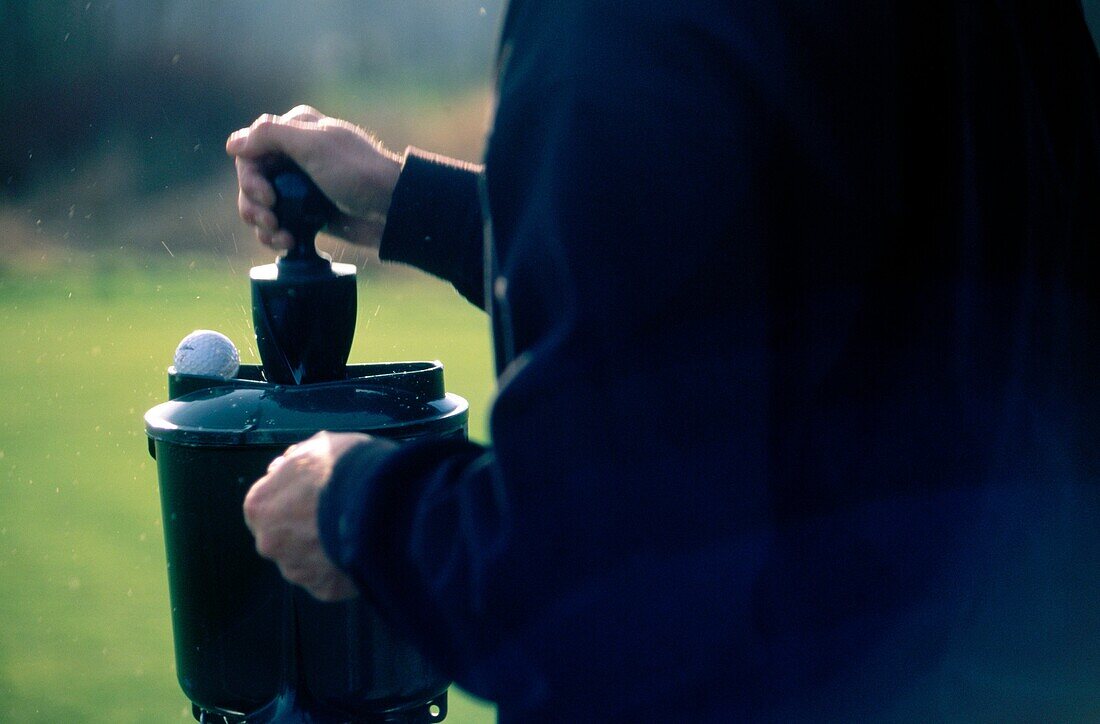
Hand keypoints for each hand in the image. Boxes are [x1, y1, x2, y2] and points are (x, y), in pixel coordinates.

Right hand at [226, 105, 402, 251]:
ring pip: (261, 205)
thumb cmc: (357, 173)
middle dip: (253, 204)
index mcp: (295, 131)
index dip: (249, 177)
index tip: (266, 196)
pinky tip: (287, 243)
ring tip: (280, 237)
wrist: (392, 210)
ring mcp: (301, 186)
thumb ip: (271, 135)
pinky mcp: (309, 213)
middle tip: (270, 221)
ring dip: (262, 224)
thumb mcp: (314, 145)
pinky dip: (276, 236)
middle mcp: (295, 156)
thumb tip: (233, 143)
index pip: (249, 151)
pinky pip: (278, 224)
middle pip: (251, 181)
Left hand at [243, 431, 369, 601]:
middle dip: (305, 528)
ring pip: (307, 561)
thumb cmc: (349, 469)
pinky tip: (362, 550)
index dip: (290, 497)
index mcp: (260, 506)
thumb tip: (290, 465)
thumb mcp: (319, 446)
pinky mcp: (324, 589)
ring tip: (355, 532)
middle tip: (336, 513)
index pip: (265, 506)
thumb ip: (298, 461)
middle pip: (284, 537)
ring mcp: (297, 570)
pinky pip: (331, 578)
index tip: (312, 493)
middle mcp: (270, 543)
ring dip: (324, 550)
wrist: (382, 501)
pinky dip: (343, 567)